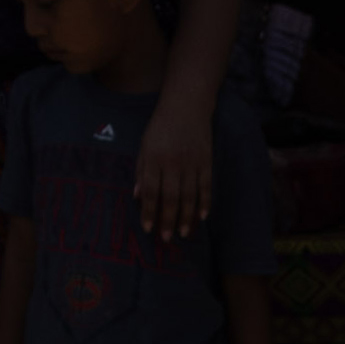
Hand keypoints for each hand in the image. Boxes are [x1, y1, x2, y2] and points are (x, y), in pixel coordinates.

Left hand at [134, 93, 215, 243]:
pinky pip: (206, 186)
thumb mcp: (144, 145)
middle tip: (165, 238)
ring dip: (186, 217)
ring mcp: (192, 162)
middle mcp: (173, 162)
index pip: (151, 191)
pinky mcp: (206, 161)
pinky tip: (202, 217)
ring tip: (183, 233)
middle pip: (170, 198)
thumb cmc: (161, 126)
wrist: (186, 105)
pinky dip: (205, 202)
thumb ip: (141, 170)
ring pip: (189, 196)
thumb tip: (138, 196)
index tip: (148, 229)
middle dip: (167, 220)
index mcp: (154, 158)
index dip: (149, 212)